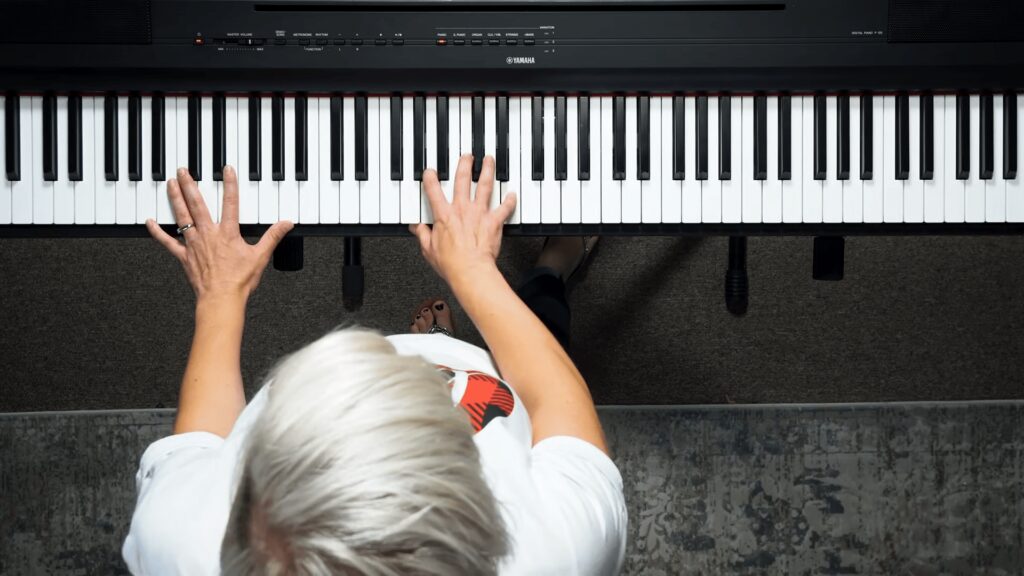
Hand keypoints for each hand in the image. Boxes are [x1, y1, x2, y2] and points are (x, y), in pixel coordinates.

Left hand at [145, 166, 293, 301]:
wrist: (222, 299)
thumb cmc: (239, 281)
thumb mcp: (260, 257)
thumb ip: (273, 237)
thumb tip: (286, 224)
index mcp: (228, 233)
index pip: (230, 203)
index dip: (229, 184)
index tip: (226, 169)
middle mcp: (208, 234)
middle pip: (197, 204)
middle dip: (190, 185)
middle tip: (183, 170)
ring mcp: (193, 244)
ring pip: (182, 217)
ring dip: (175, 199)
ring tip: (170, 184)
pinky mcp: (184, 256)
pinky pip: (167, 242)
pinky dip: (157, 232)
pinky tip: (150, 221)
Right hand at [410, 155, 515, 287]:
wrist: (470, 271)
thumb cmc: (451, 263)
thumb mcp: (428, 249)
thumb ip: (422, 235)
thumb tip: (416, 227)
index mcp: (444, 215)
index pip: (434, 191)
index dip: (430, 178)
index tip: (430, 171)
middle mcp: (462, 209)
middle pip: (463, 179)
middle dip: (465, 164)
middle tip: (467, 156)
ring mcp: (479, 213)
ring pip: (484, 185)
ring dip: (487, 170)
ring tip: (489, 160)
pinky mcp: (493, 222)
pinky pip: (504, 208)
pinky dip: (510, 200)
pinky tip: (512, 194)